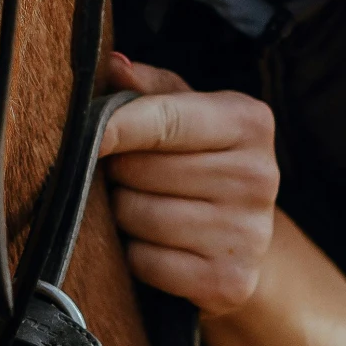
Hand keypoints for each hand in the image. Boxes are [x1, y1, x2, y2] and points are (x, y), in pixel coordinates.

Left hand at [98, 52, 279, 314]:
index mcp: (250, 122)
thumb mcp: (189, 115)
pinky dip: (136, 256)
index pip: (165, 120)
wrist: (244, 241)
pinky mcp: (230, 282)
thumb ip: (151, 90)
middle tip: (127, 175)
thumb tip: (112, 63)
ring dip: (123, 214)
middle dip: (120, 173)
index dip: (115, 125)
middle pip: (143, 170)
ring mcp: (248, 233)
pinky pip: (147, 263)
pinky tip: (155, 244)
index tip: (86, 133)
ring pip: (139, 217)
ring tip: (141, 206)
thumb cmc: (204, 163)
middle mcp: (259, 176)